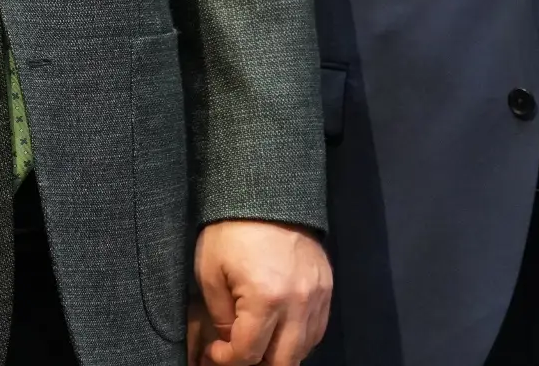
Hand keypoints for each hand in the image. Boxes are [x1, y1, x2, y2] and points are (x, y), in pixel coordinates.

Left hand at [188, 219, 332, 365]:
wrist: (266, 190)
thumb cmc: (231, 230)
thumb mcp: (211, 272)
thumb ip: (221, 316)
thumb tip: (229, 342)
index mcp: (266, 299)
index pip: (248, 353)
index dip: (226, 360)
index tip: (215, 352)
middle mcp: (298, 303)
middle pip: (282, 362)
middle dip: (256, 364)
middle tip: (239, 354)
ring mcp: (317, 296)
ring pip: (304, 349)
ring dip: (280, 354)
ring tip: (259, 344)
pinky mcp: (326, 286)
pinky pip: (317, 329)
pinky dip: (299, 339)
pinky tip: (281, 332)